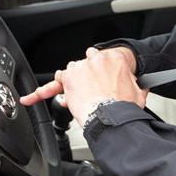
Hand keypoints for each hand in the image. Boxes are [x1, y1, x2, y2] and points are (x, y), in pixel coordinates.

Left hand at [19, 47, 144, 124]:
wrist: (116, 115)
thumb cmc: (126, 104)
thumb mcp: (140, 91)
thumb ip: (139, 85)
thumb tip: (144, 86)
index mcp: (112, 60)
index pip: (100, 60)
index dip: (97, 73)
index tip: (99, 81)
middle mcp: (94, 61)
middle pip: (83, 67)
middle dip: (84, 78)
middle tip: (90, 93)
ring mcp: (79, 70)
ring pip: (68, 74)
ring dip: (70, 85)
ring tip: (76, 98)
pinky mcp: (67, 82)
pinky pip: (50, 86)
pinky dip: (39, 93)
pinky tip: (31, 97)